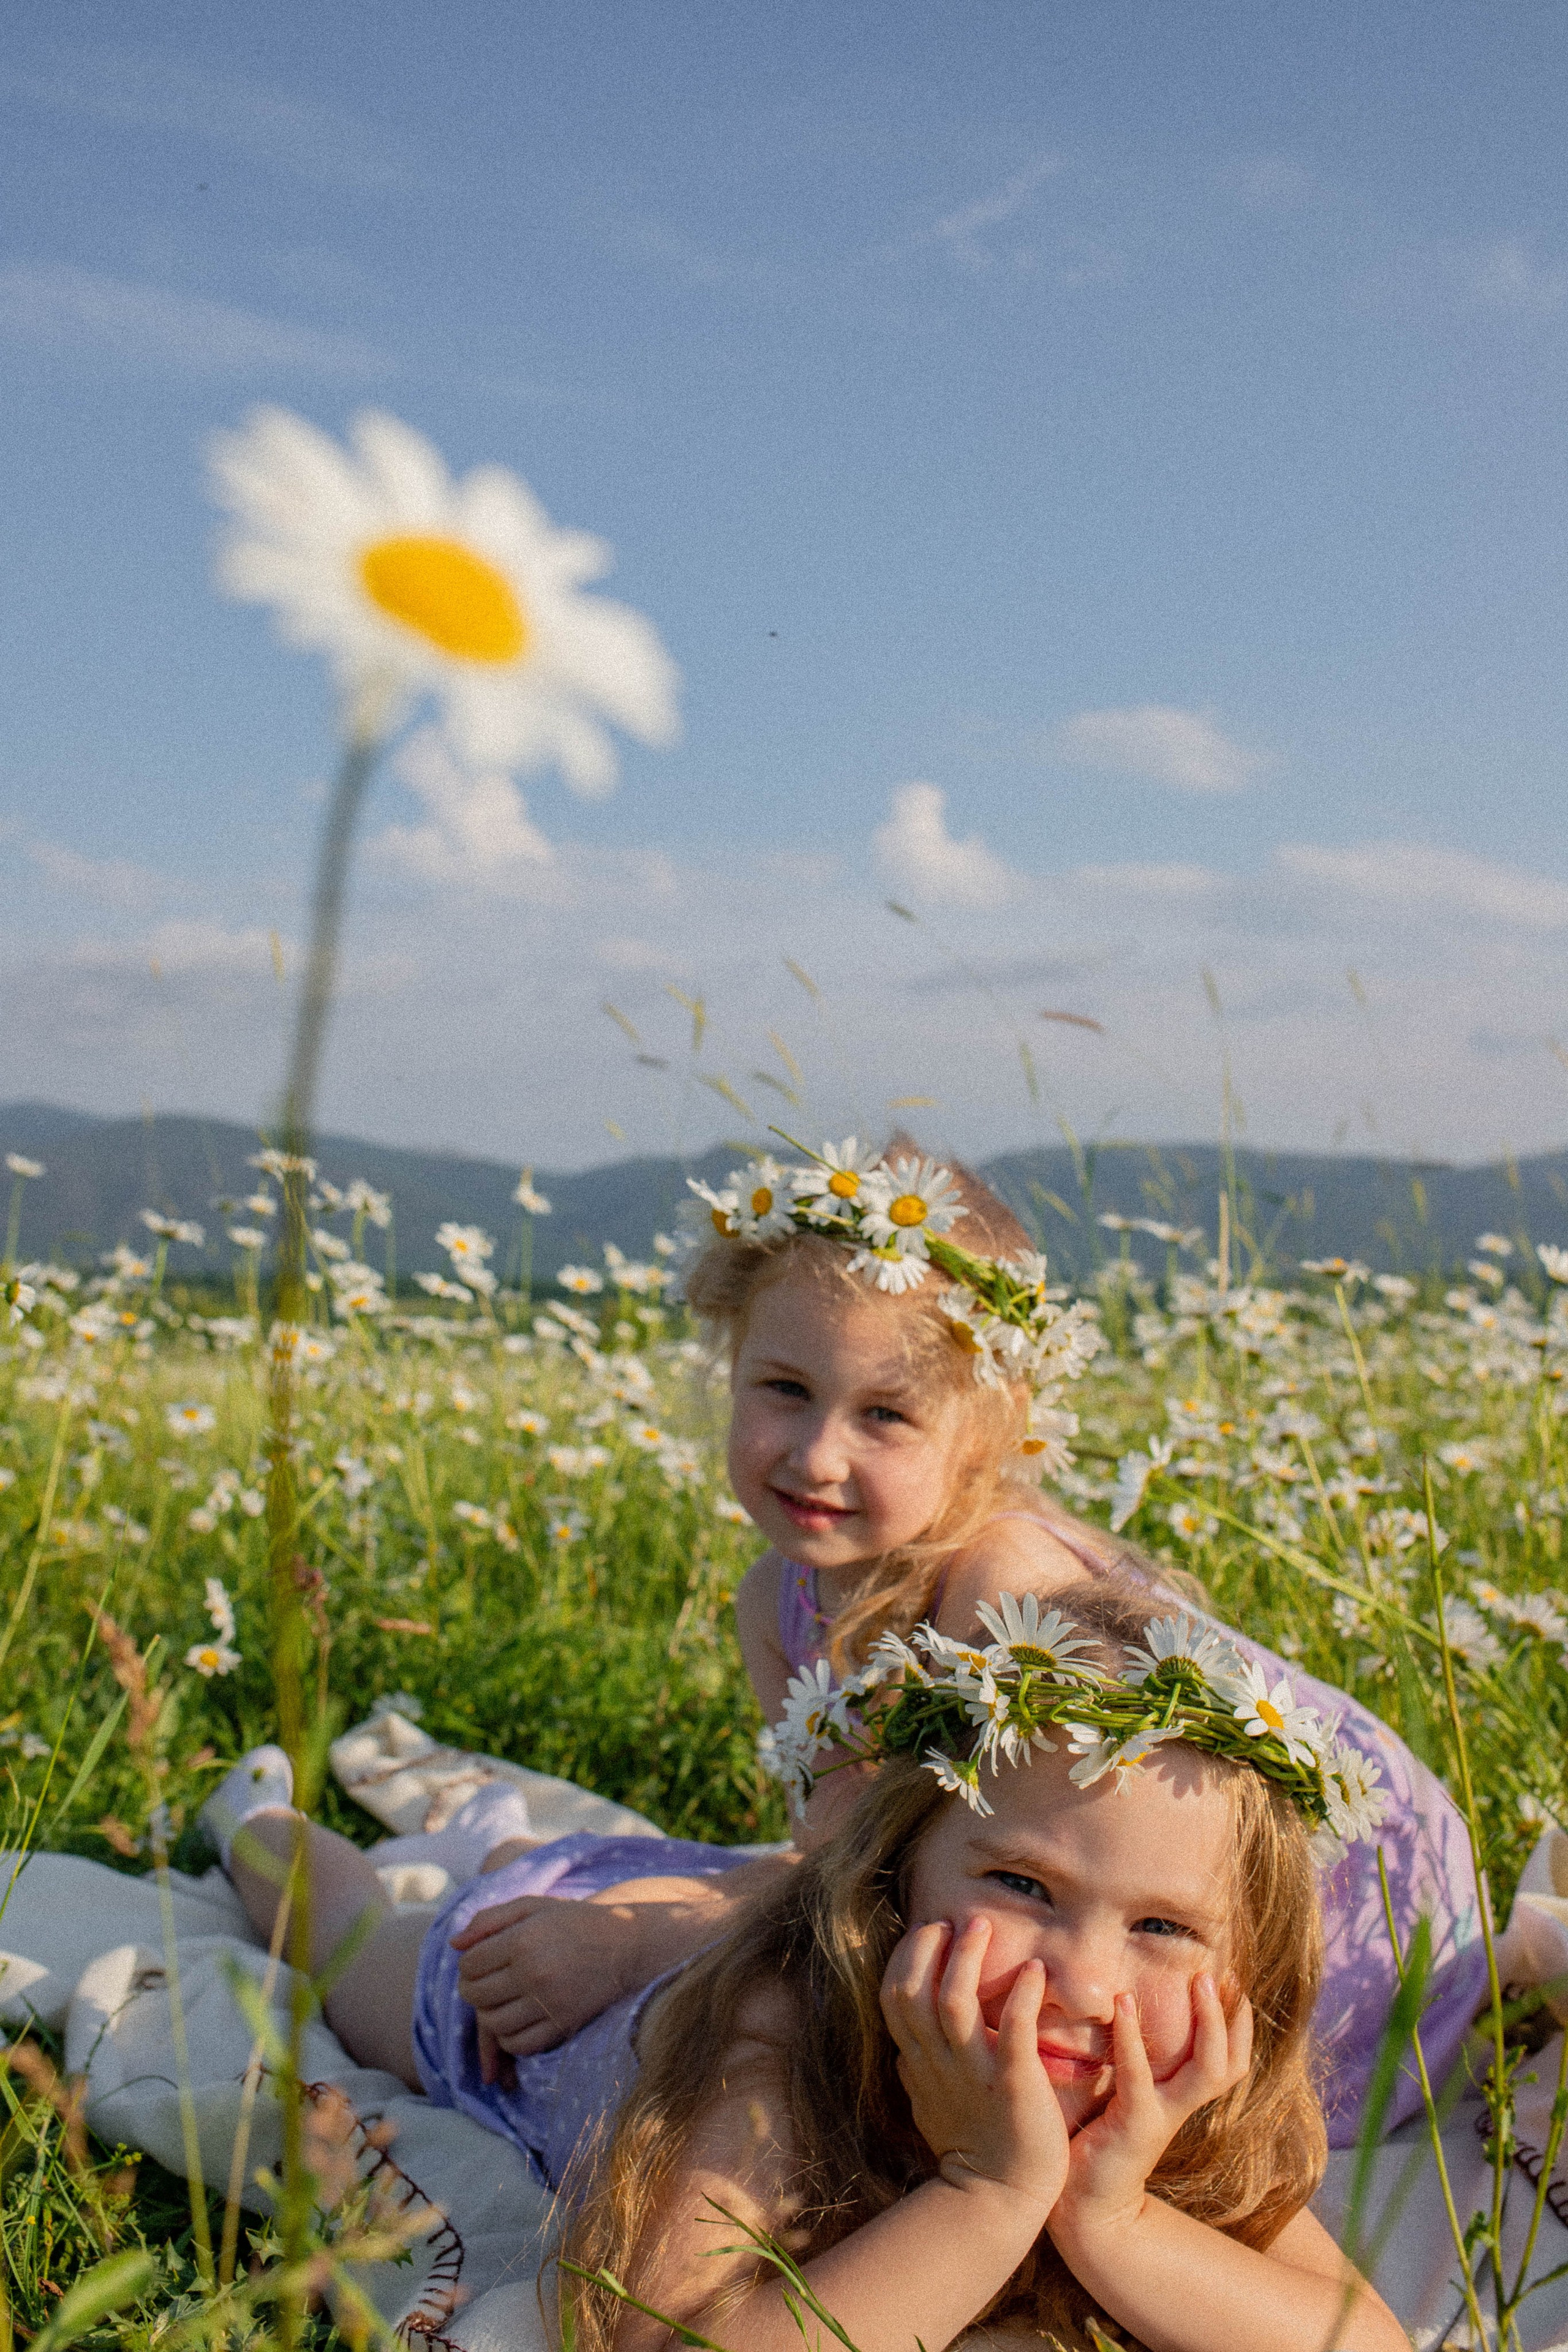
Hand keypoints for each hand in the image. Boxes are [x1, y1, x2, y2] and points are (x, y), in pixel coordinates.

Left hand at [450, 1895, 642, 2076]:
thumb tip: (454, 1944)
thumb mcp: (532, 1907)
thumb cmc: (573, 1921)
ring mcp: (549, 2002)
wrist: (625, 1944)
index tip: (479, 1961)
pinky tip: (514, 2020)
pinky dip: (508, 2038)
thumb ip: (490, 1919)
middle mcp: (534, 1972)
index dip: (467, 1964)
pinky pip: (519, 2044)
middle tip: (482, 1983)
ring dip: (487, 2014)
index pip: (470, 1964)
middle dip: (471, 1990)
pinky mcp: (563, 2025)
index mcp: (523, 1940)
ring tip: (497, 2001)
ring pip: (493, 2023)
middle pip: (477, 1995)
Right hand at [880, 1916, 1068, 2216]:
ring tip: (982, 1927)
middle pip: (913, 1990)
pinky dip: (1022, 1996)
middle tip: (952, 1922)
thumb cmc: (972, 2147)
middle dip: (927, 1948)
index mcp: (920, 2062)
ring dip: (966, 1958)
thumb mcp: (930, 2104)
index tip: (928, 1931)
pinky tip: (1035, 1971)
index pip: (894, 1996)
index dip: (906, 1957)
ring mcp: (973, 2073)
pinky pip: (1013, 2031)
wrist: (1000, 2198)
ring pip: (953, 2002)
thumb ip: (919, 2070)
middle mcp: (938, 2062)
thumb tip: (905, 2048)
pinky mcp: (1012, 2084)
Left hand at [1052, 1975, 1251, 2238]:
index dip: (1239, 2026)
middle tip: (1219, 1975)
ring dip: (1207, 2023)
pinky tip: (1124, 2005)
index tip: (1234, 1981)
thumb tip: (1129, 2011)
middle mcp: (1180, 2108)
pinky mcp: (1133, 2125)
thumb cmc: (1098, 2141)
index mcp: (1180, 2100)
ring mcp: (1161, 2118)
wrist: (1085, 2207)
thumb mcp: (1126, 2096)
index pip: (1228, 2062)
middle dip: (1230, 2019)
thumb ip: (1135, 2063)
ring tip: (1198, 1980)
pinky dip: (1133, 2039)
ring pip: (1206, 2070)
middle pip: (1228, 2064)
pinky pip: (1140, 2078)